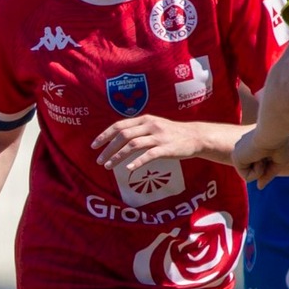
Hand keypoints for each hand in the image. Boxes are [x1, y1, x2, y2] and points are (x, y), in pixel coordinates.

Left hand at [91, 115, 207, 173]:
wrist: (195, 136)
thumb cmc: (171, 133)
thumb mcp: (153, 125)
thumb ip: (137, 129)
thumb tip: (117, 137)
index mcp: (144, 119)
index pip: (119, 125)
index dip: (104, 135)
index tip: (93, 146)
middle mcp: (150, 125)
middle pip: (123, 135)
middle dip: (108, 148)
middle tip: (98, 160)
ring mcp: (158, 136)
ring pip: (133, 145)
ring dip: (118, 156)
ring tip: (108, 166)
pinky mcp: (166, 148)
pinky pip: (149, 155)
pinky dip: (137, 162)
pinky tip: (128, 169)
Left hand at [233, 126, 288, 188]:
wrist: (273, 132)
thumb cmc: (280, 143)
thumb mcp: (278, 162)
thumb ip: (268, 175)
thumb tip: (259, 187)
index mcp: (252, 147)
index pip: (258, 164)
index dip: (268, 165)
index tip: (271, 154)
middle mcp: (243, 149)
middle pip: (254, 171)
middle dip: (265, 167)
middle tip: (268, 154)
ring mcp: (238, 153)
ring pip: (250, 176)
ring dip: (262, 170)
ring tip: (264, 157)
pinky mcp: (235, 158)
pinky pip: (247, 178)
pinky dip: (257, 172)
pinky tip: (259, 159)